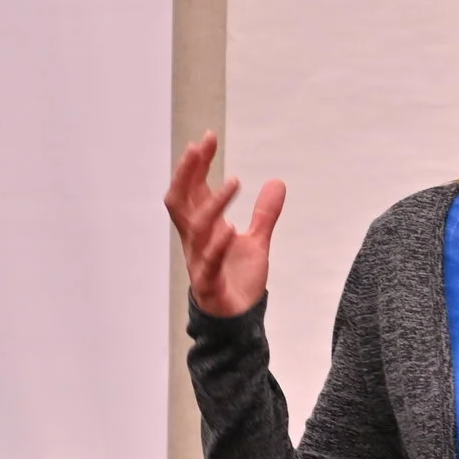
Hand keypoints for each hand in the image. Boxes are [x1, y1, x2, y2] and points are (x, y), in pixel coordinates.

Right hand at [164, 131, 283, 318]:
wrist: (237, 319)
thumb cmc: (238, 277)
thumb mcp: (257, 241)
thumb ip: (265, 214)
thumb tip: (277, 182)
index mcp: (202, 228)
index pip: (192, 189)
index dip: (196, 164)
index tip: (207, 138)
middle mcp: (195, 240)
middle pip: (180, 200)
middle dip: (187, 172)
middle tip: (200, 146)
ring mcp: (199, 260)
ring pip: (196, 228)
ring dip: (213, 204)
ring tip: (233, 183)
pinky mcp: (209, 283)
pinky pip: (208, 263)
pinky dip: (217, 246)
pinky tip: (230, 230)